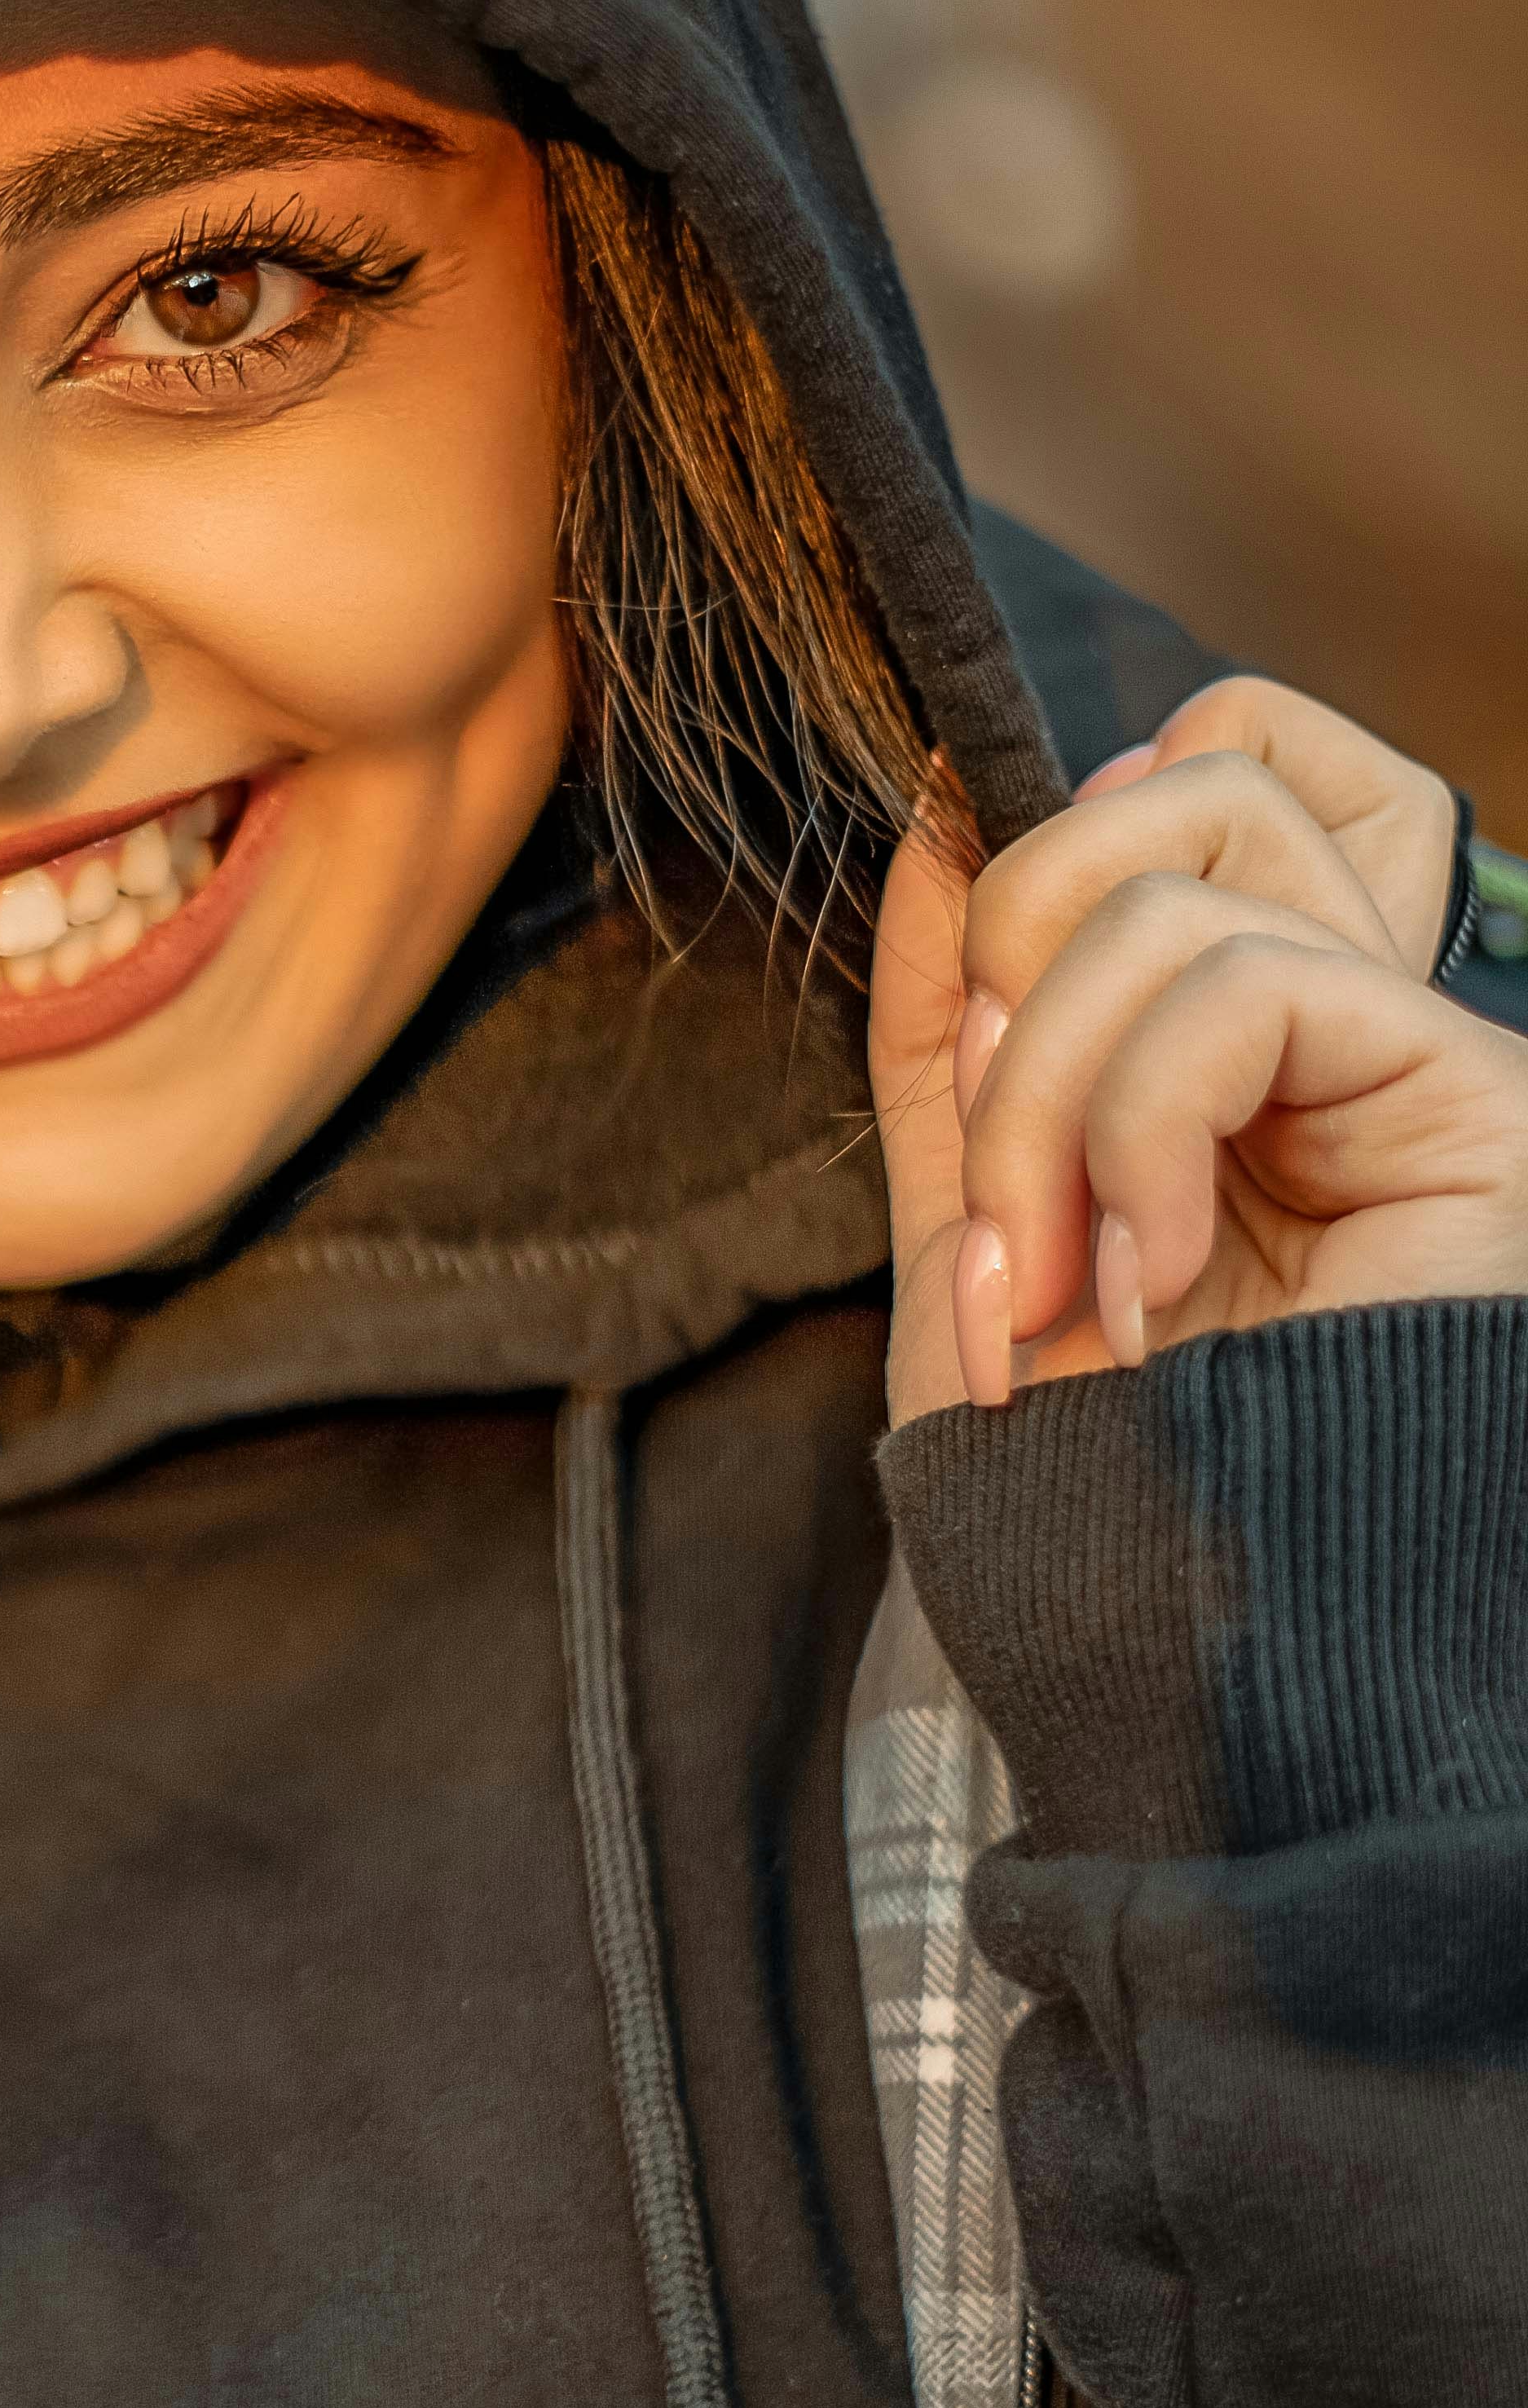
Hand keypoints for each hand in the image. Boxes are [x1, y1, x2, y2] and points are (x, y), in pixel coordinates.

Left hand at [874, 674, 1527, 1422]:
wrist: (1166, 1648)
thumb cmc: (1083, 1477)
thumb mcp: (964, 1212)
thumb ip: (953, 1019)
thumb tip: (935, 801)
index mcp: (1236, 1029)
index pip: (1212, 759)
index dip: (1066, 836)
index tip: (985, 1020)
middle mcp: (1346, 1020)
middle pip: (1191, 780)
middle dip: (1014, 976)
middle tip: (1003, 1205)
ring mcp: (1417, 1054)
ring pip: (1183, 889)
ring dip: (1047, 1101)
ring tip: (1065, 1285)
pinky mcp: (1471, 1101)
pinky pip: (1250, 984)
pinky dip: (1142, 1129)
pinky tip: (1162, 1280)